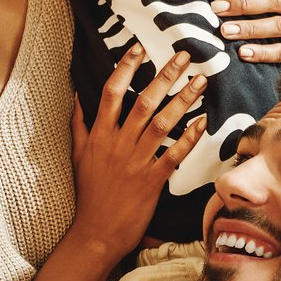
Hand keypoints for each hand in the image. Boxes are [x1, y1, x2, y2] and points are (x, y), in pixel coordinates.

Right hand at [68, 45, 207, 262]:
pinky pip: (174, 154)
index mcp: (99, 135)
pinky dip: (189, 137)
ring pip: (162, 123)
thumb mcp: (77, 155)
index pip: (113, 92)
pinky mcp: (151, 181)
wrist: (95, 233)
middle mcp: (118, 144)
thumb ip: (79, 124)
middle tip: (184, 55)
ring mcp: (136, 162)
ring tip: (200, 81)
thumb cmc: (88, 194)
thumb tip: (78, 96)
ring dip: (183, 100)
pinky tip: (203, 121)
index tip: (140, 48)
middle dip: (165, 75)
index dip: (126, 68)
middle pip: (143, 101)